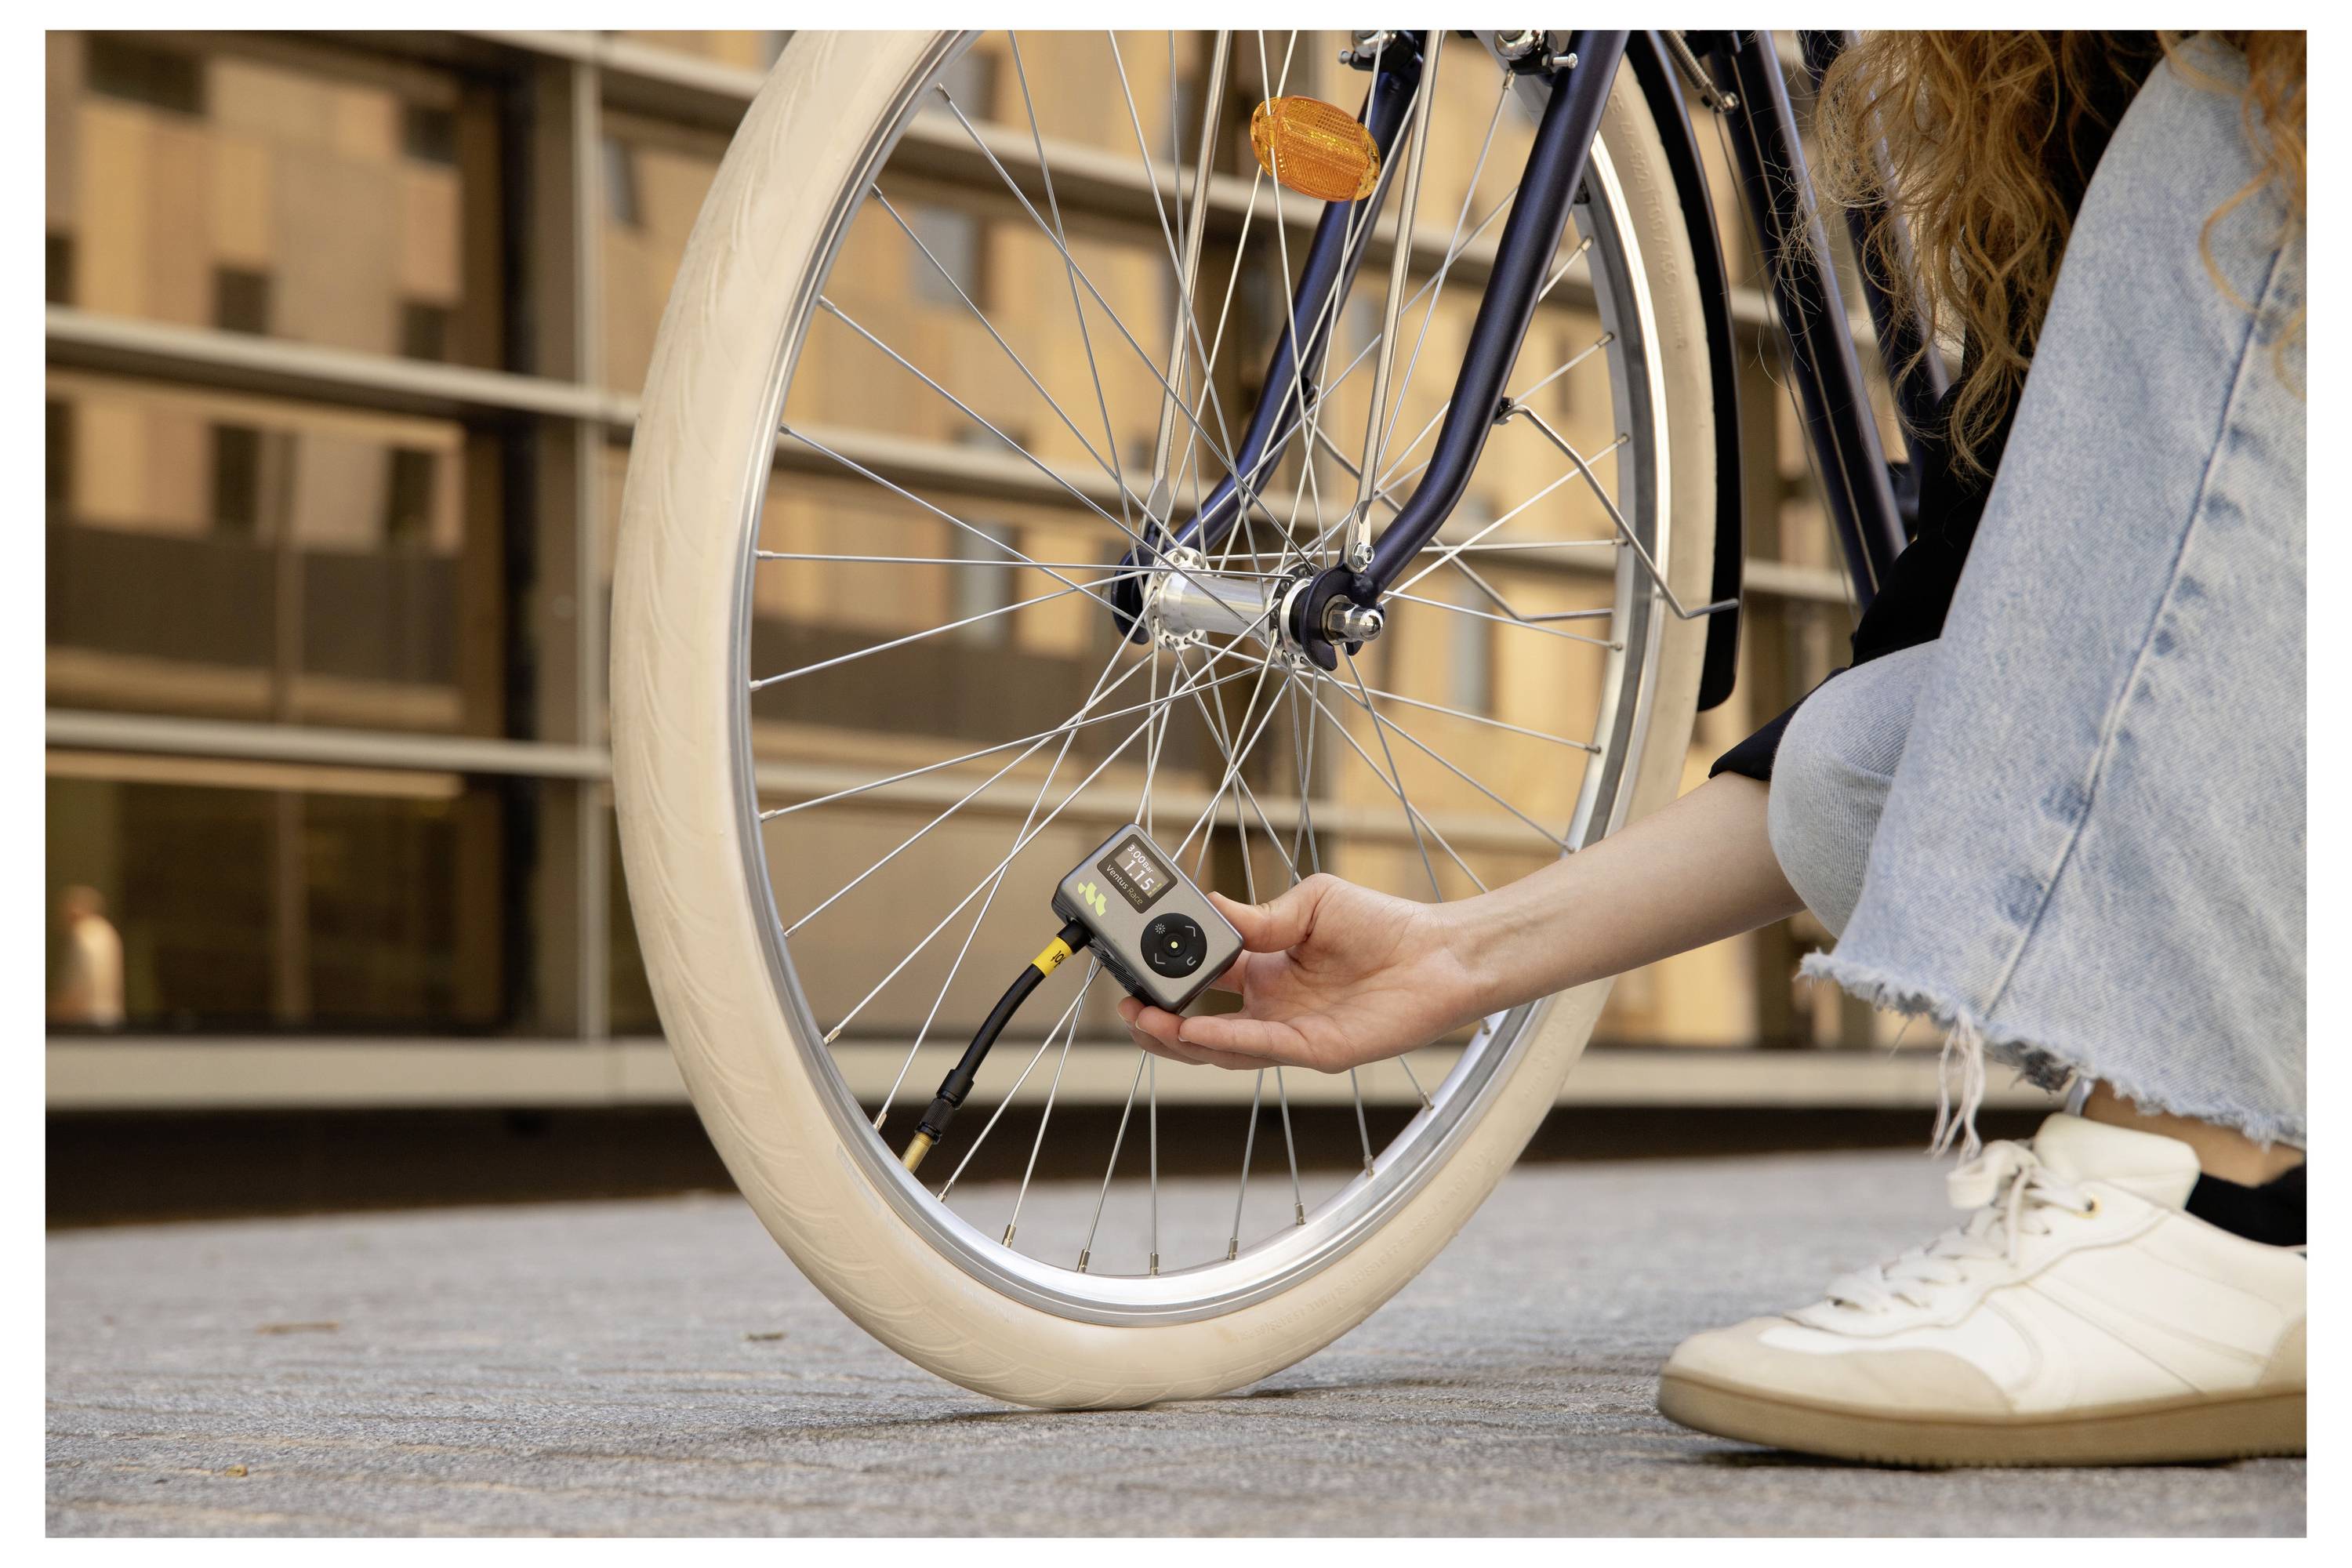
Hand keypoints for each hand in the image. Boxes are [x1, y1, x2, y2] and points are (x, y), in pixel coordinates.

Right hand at [1115, 873, 1484, 1072]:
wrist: (1440, 954)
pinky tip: (1192, 1029)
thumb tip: (1207, 907)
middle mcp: (1273, 1007)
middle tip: (1127, 1007)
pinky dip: (1224, 1041)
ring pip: (1221, 1048)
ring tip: (1143, 1022)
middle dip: (1158, 1020)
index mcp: (1267, 970)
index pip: (1204, 977)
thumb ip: (1257, 916)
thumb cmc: (1384, 926)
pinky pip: (1261, 1049)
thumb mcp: (1310, 905)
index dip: (1169, 975)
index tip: (1139, 962)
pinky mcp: (1315, 1050)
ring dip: (1178, 1038)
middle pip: (1200, 1025)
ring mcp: (1291, 1033)